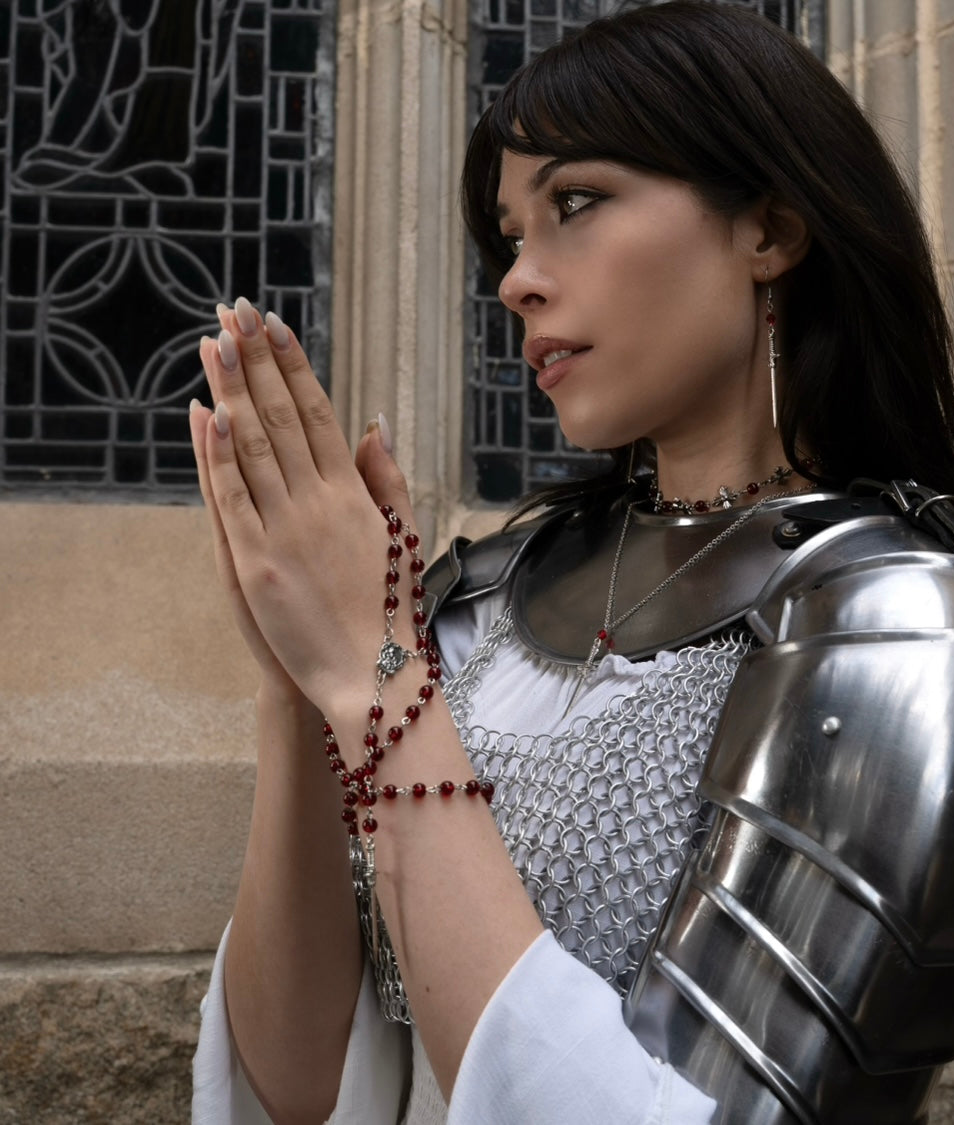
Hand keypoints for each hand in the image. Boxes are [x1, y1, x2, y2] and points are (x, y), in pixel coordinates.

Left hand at [197, 299, 423, 720]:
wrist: (374, 674)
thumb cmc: (390, 608)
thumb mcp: (402, 536)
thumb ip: (384, 479)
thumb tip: (372, 423)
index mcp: (354, 494)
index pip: (319, 414)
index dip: (295, 367)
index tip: (276, 325)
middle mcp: (320, 501)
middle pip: (283, 417)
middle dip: (258, 360)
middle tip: (237, 310)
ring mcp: (287, 530)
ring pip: (255, 446)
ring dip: (233, 389)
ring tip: (215, 341)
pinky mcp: (256, 562)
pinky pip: (234, 499)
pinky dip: (219, 455)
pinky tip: (208, 413)